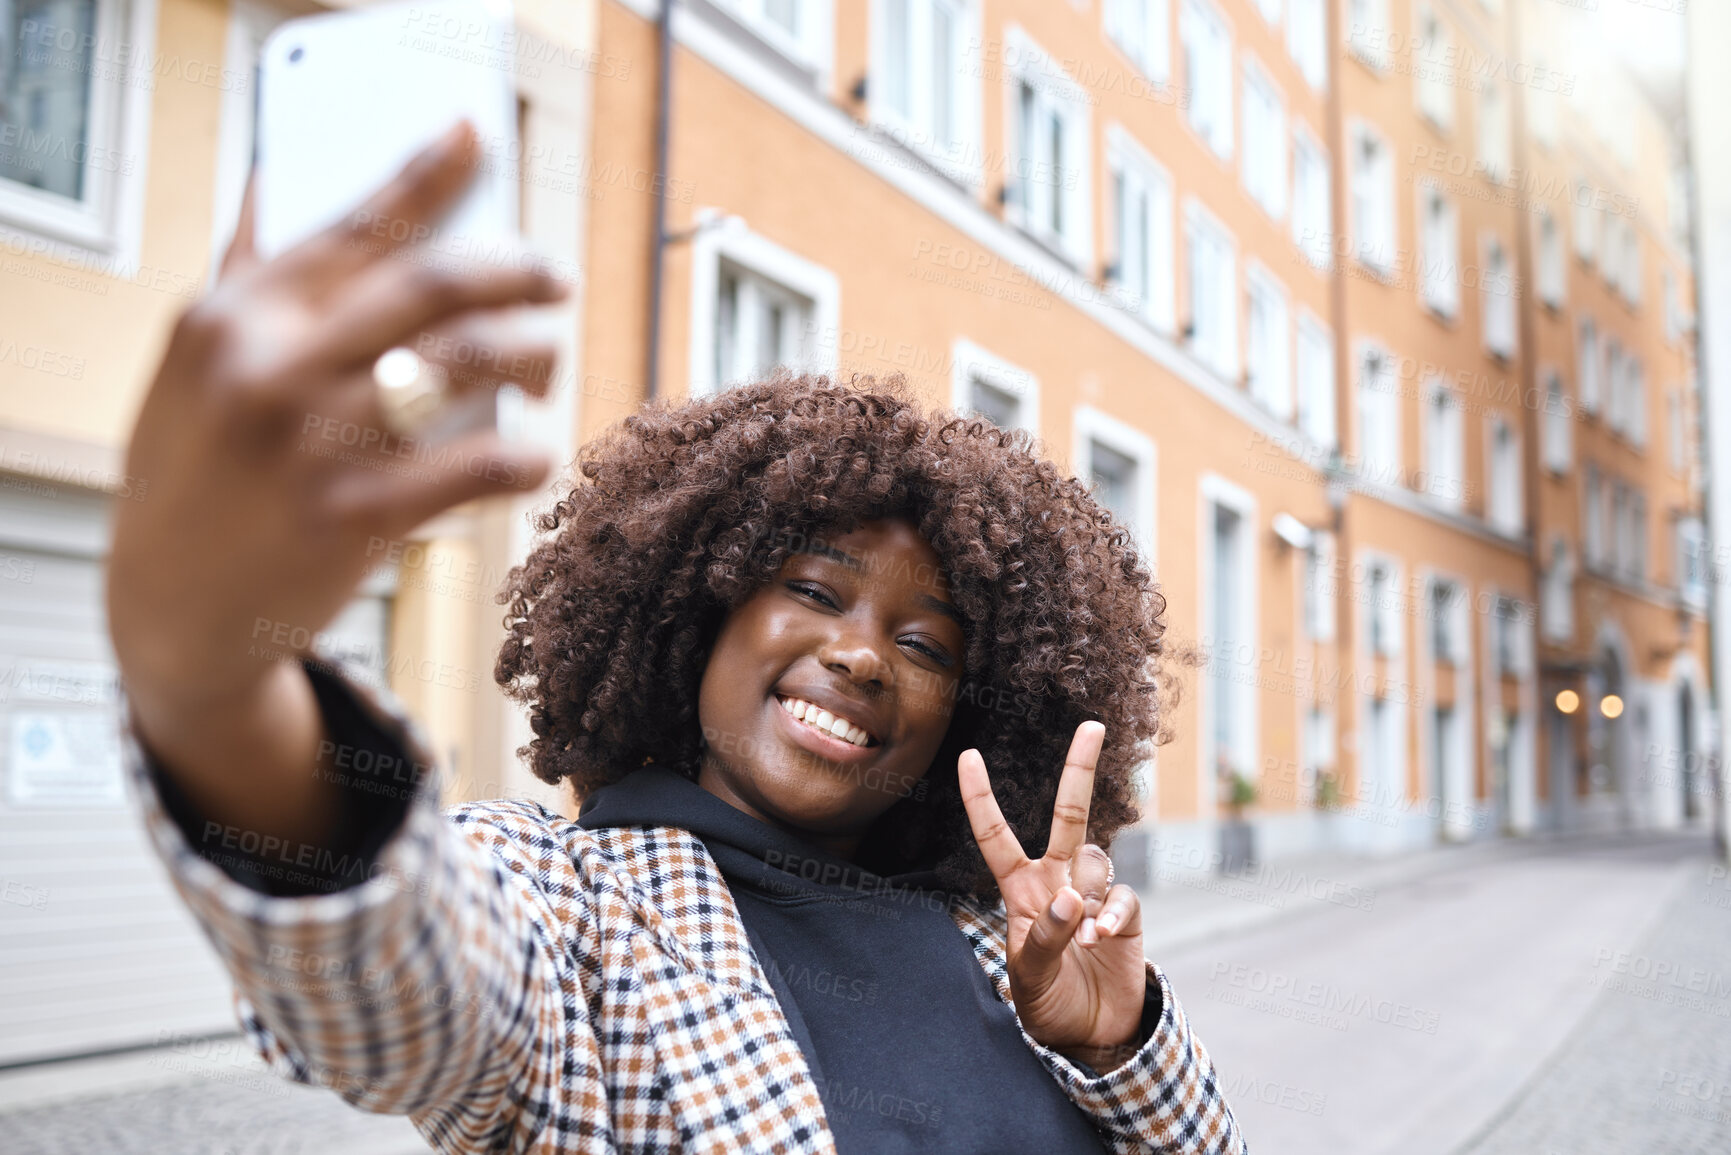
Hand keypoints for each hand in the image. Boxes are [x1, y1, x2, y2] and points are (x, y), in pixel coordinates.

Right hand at [109, 120, 567, 705]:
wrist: (173, 603)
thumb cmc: (196, 469)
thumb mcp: (196, 363)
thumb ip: (244, 273)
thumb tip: (272, 175)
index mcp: (237, 314)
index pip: (352, 222)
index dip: (426, 173)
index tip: (475, 136)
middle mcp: (273, 366)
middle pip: (433, 284)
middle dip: (516, 269)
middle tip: (553, 278)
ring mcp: (314, 444)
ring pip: (468, 365)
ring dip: (533, 355)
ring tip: (544, 364)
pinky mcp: (352, 518)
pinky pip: (472, 470)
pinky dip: (523, 458)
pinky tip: (536, 457)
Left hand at [959, 722, 1148, 1070]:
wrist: (1091, 1034)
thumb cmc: (1047, 1002)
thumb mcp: (1028, 977)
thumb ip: (1044, 938)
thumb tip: (1071, 899)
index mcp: (1020, 889)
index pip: (996, 836)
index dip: (981, 798)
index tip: (968, 755)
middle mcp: (1057, 880)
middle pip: (1069, 815)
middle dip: (1080, 769)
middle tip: (1092, 725)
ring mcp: (1093, 893)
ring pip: (1094, 860)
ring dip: (1088, 895)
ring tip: (1084, 940)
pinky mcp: (1124, 912)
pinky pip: (1120, 895)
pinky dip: (1111, 915)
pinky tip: (1101, 939)